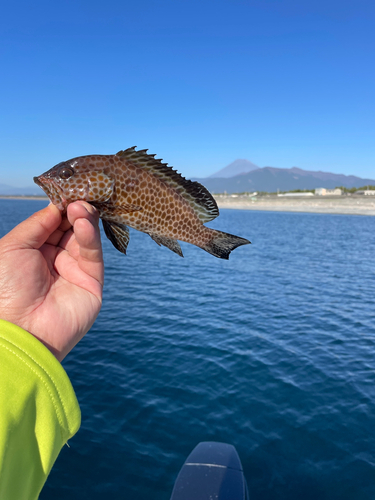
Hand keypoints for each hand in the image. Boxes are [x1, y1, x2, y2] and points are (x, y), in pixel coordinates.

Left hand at [0, 201, 103, 360]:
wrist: (20, 328)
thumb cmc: (7, 287)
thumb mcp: (14, 246)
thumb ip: (38, 223)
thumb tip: (58, 204)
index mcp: (34, 251)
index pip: (53, 222)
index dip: (60, 205)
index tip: (68, 188)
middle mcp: (55, 259)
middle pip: (71, 227)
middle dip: (75, 209)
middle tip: (80, 193)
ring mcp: (74, 270)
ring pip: (85, 237)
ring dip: (84, 218)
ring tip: (81, 206)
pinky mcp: (92, 281)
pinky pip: (92, 254)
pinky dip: (89, 235)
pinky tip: (83, 221)